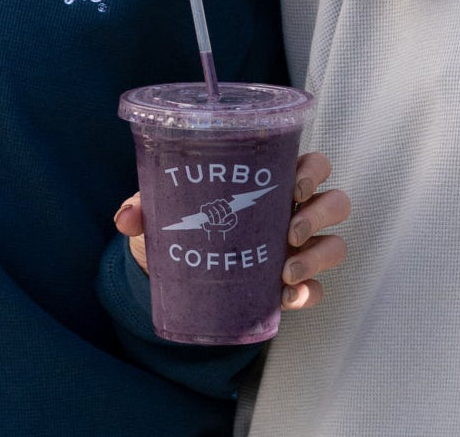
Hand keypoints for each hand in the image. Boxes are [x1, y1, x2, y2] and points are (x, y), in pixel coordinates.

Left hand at [113, 150, 350, 310]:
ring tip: (285, 270)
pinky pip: (318, 289)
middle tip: (289, 228)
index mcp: (270, 180)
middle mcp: (294, 210)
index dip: (314, 169)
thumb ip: (143, 206)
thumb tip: (125, 218)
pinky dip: (308, 293)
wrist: (178, 272)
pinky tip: (286, 297)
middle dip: (319, 213)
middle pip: (335, 202)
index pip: (312, 163)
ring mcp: (299, 249)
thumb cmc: (181, 223)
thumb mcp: (161, 209)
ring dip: (318, 256)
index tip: (293, 183)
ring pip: (336, 244)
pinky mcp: (295, 284)